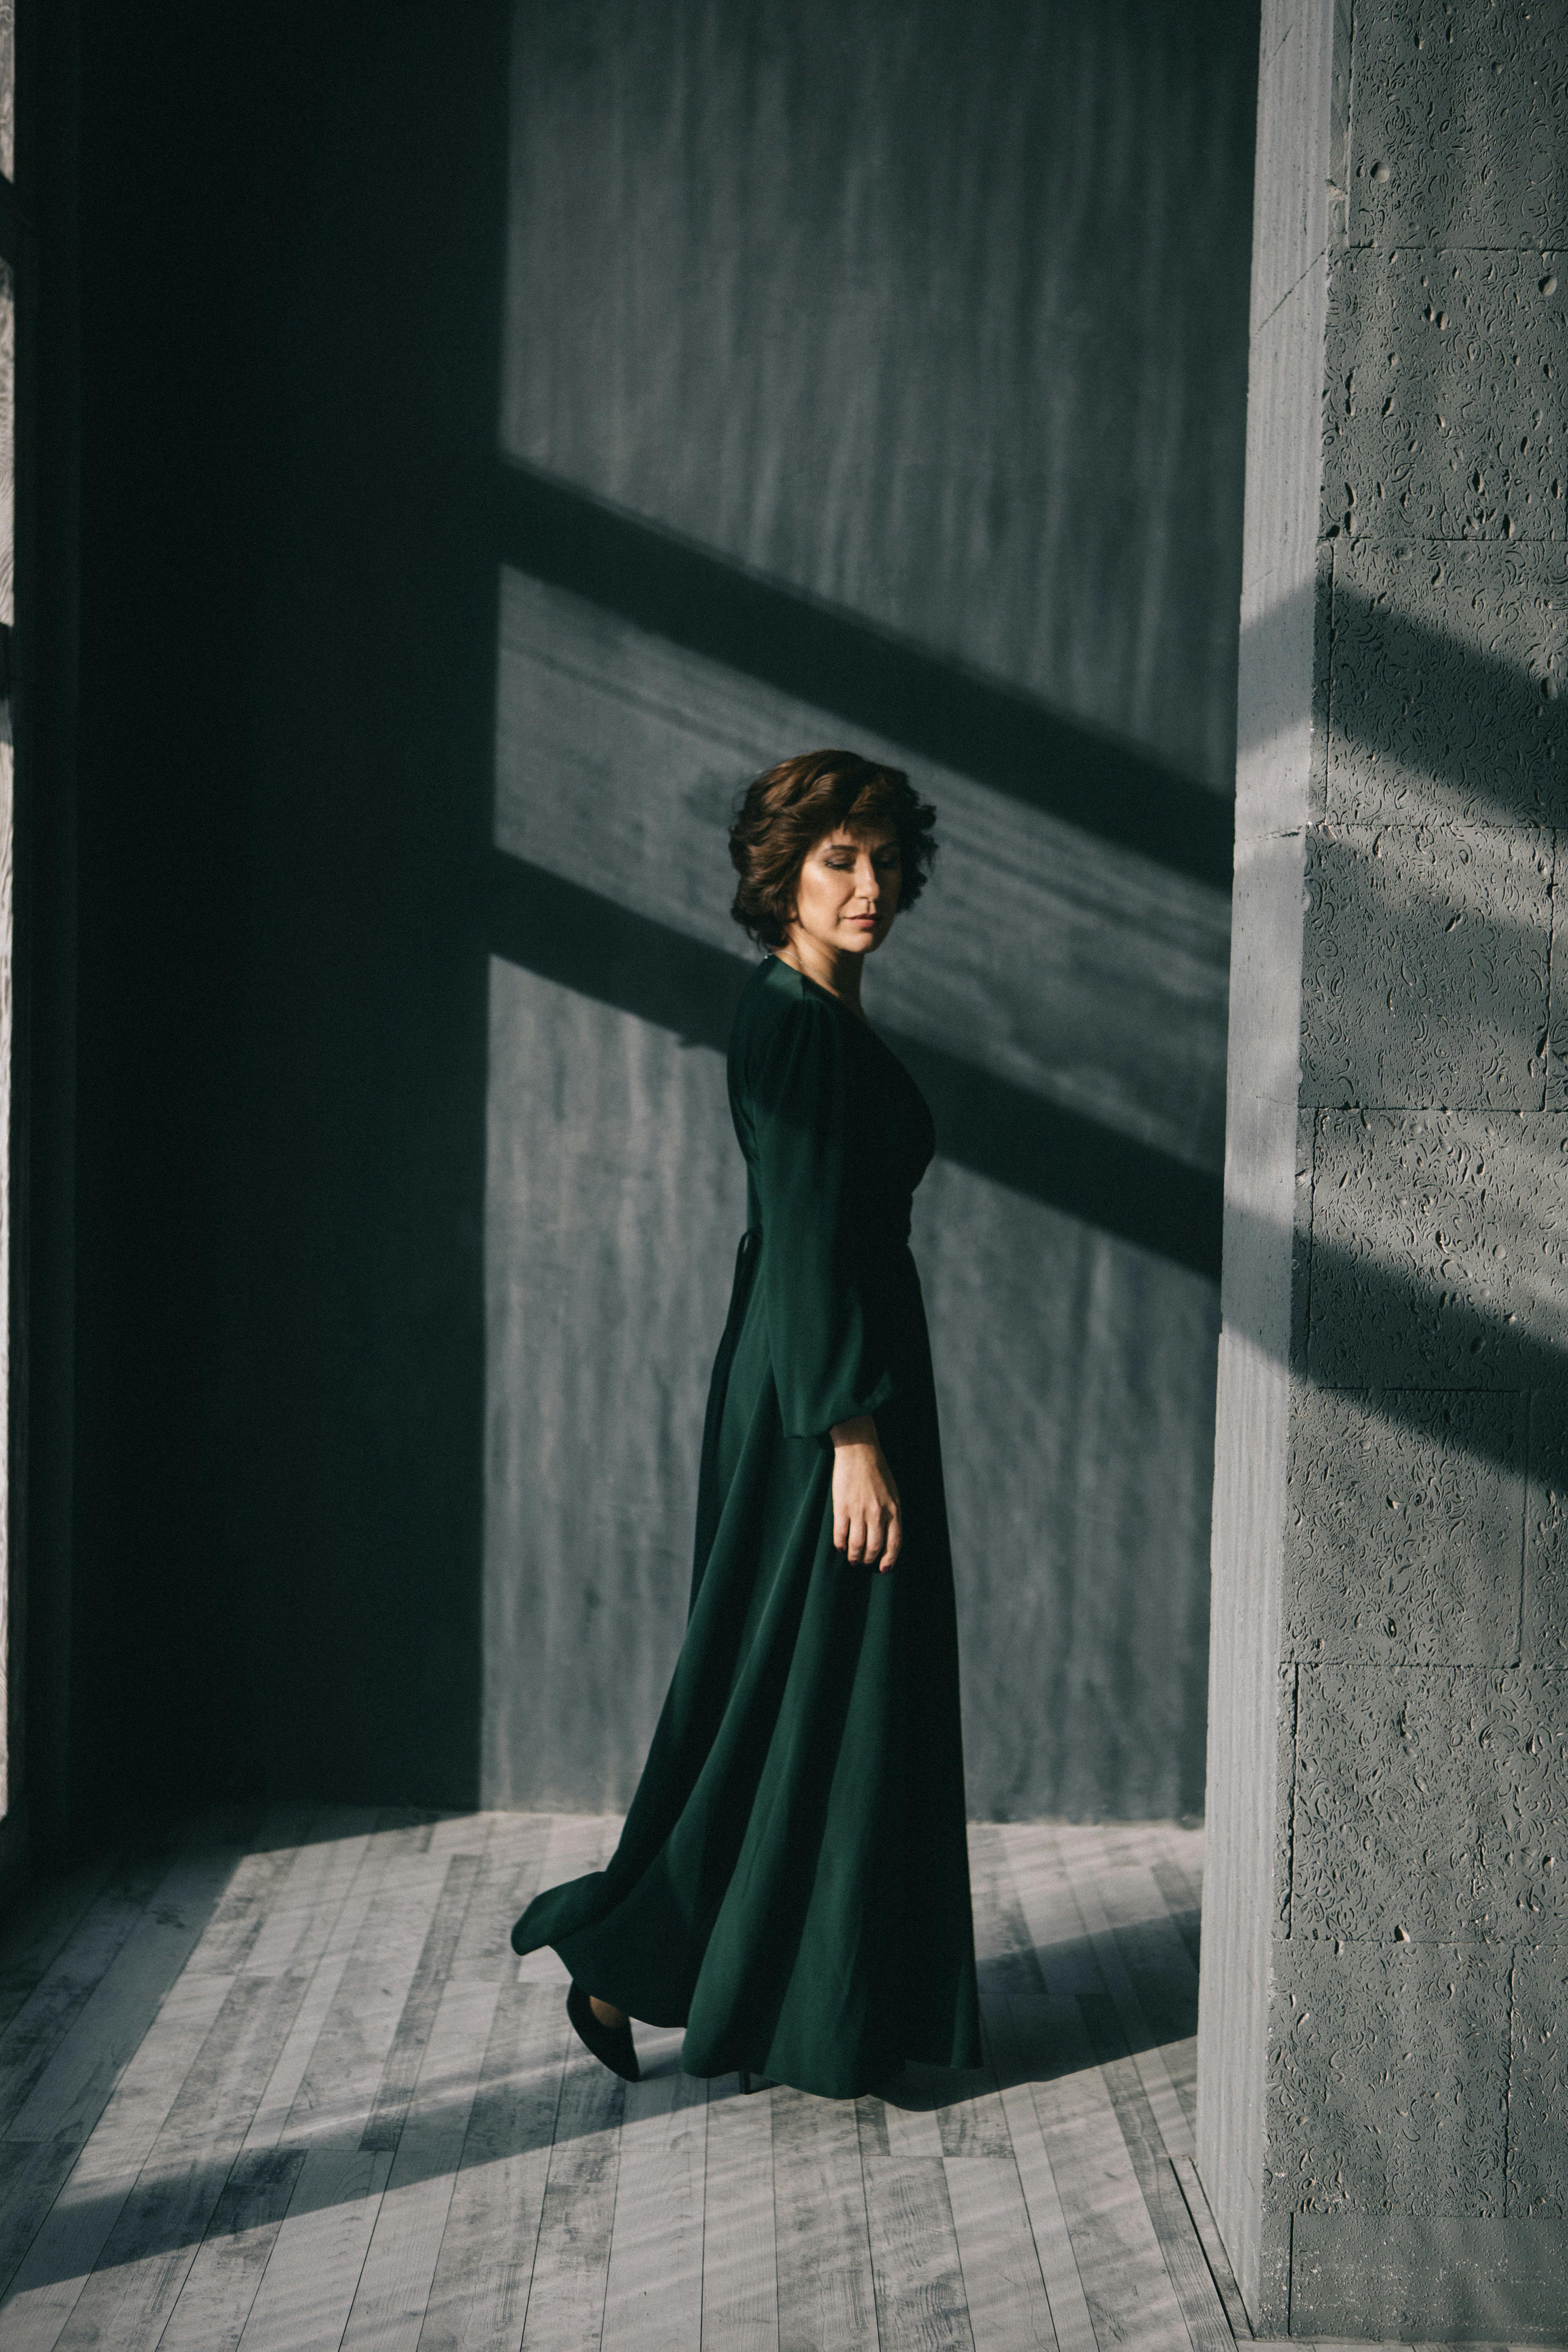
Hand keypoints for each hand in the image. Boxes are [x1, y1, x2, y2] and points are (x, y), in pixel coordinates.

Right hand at [829, 1416, 902, 1570]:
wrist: (859, 1451)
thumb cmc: (878, 1470)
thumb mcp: (893, 1493)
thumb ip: (891, 1513)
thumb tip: (886, 1535)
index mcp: (894, 1510)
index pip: (894, 1543)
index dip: (889, 1559)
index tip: (883, 1568)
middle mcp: (878, 1514)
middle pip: (874, 1547)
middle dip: (869, 1559)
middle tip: (863, 1562)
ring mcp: (859, 1511)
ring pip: (857, 1544)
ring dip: (854, 1555)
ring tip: (851, 1559)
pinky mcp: (842, 1507)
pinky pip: (840, 1533)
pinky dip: (839, 1544)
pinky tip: (839, 1547)